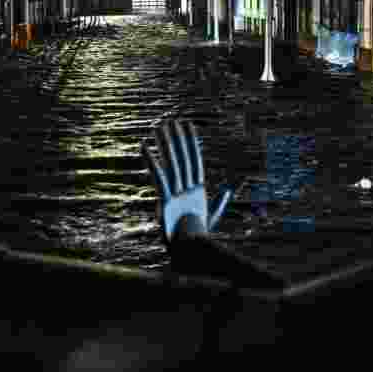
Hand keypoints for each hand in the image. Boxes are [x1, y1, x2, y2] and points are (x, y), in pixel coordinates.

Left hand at [141, 120, 230, 245]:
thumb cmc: (199, 236)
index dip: (191, 142)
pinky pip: (157, 177)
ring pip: (171, 163)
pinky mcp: (166, 200)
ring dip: (164, 143)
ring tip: (159, 126)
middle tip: (172, 120)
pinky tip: (143, 147)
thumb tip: (229, 191)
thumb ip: (219, 203)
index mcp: (198, 190)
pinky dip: (150, 161)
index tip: (187, 126)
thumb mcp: (212, 217)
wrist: (193, 251)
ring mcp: (178, 193)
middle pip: (183, 158)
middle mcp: (189, 188)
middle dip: (177, 138)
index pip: (195, 161)